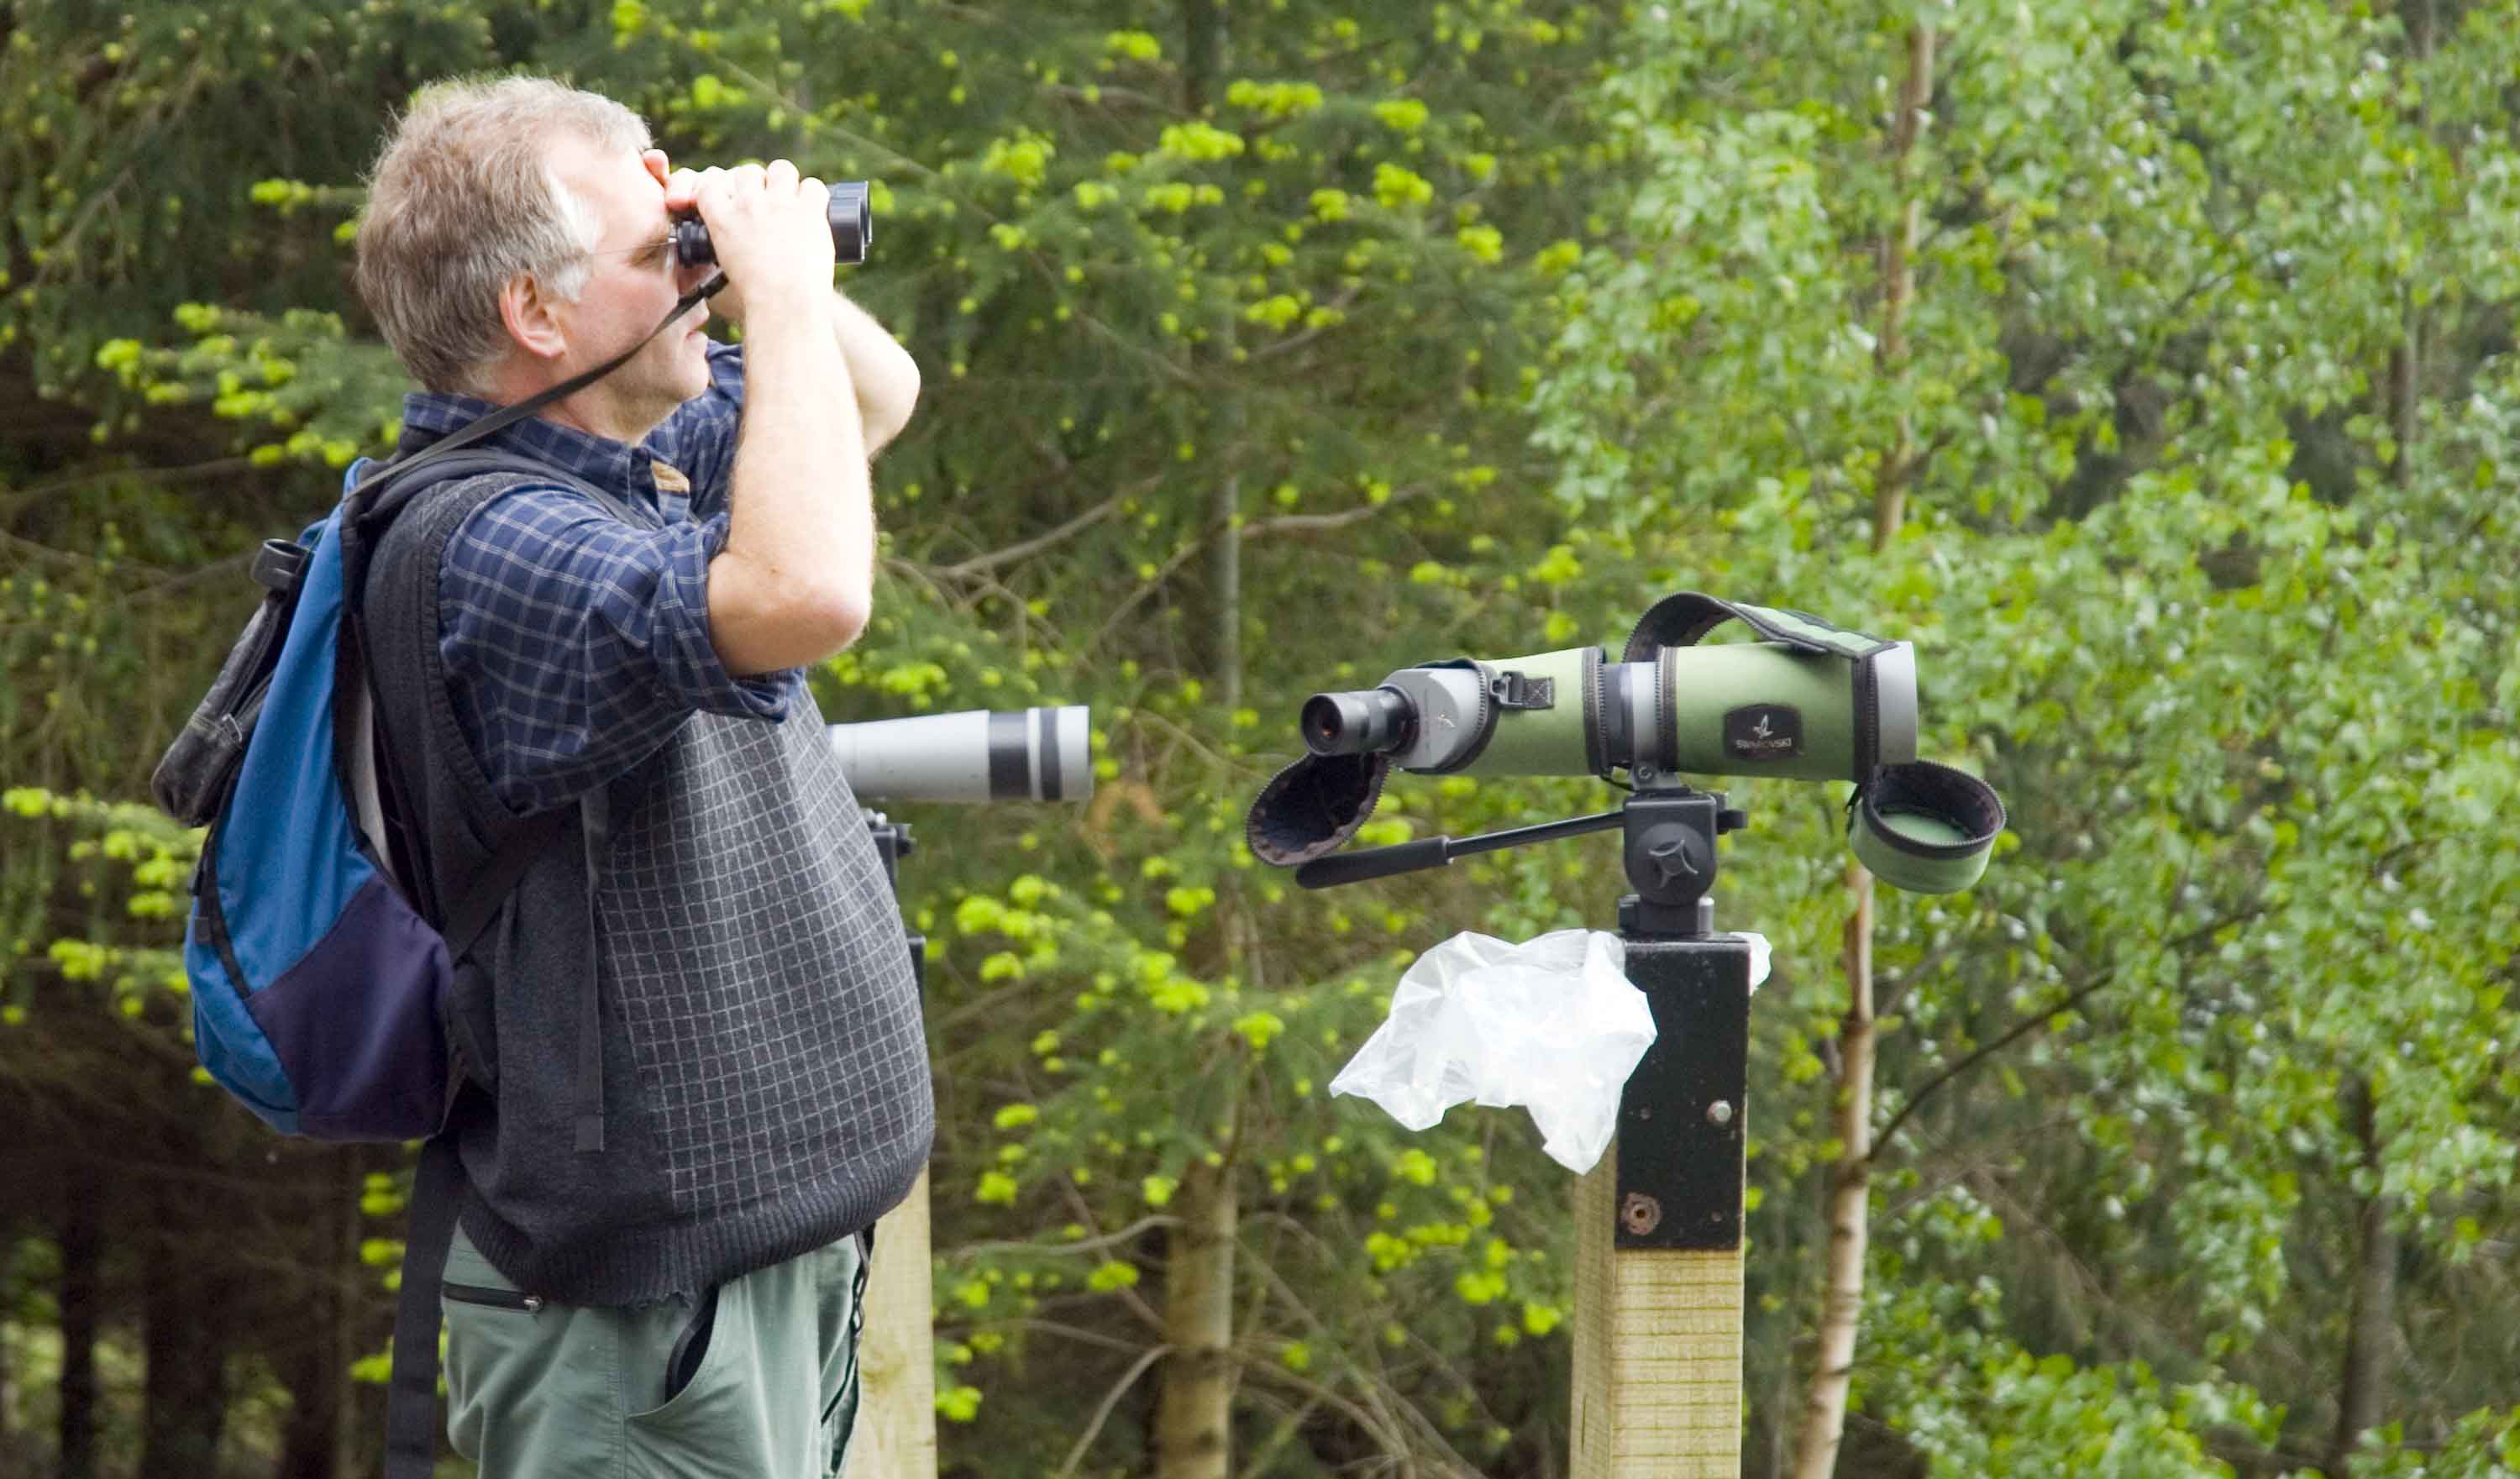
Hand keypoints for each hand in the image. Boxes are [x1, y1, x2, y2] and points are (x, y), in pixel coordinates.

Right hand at [662, 159, 834, 326]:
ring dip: (785, 181)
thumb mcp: (726, 266)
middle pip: (748, 171)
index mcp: (721, 219)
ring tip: (791, 200)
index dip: (724, 187)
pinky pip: (813, 185)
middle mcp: (748, 205)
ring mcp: (780, 204)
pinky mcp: (810, 211)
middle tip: (767, 203)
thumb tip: (736, 240)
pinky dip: (814, 194)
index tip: (734, 198)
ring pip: (781, 169)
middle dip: (757, 183)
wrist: (785, 303)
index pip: (711, 183)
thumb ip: (726, 244)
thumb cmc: (755, 295)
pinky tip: (814, 208)